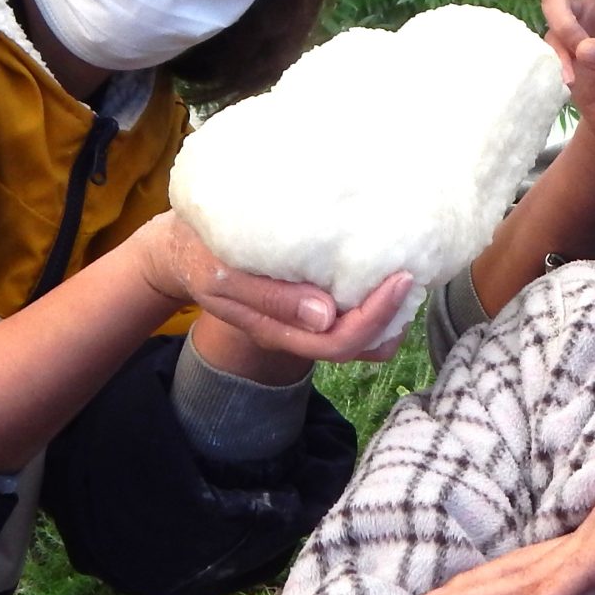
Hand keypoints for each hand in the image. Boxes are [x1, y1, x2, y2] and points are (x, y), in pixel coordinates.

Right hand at [140, 215, 415, 380]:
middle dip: (392, 317)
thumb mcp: (224, 276)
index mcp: (278, 332)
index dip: (376, 317)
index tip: (401, 278)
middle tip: (415, 272)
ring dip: (388, 313)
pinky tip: (382, 269)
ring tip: (409, 275)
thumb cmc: (200, 257)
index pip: (338, 342)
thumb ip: (273, 298)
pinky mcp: (306, 300)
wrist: (179, 250)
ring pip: (358, 335)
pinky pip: (348, 310)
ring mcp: (302, 319)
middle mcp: (297, 332)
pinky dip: (372, 296)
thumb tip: (327, 314)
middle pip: (357, 345)